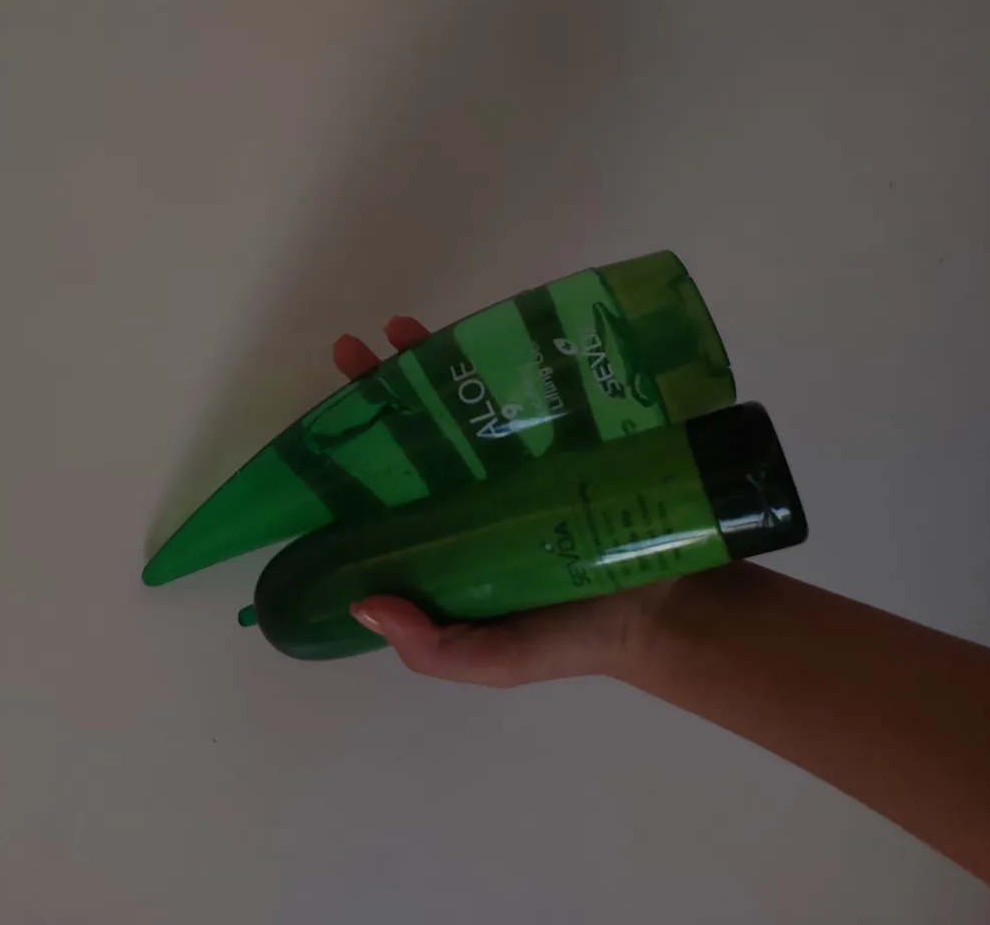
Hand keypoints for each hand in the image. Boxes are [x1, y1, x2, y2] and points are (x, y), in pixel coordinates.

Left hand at [332, 316, 679, 687]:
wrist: (664, 614)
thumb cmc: (570, 639)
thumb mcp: (491, 660)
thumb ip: (430, 647)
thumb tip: (359, 604)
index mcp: (442, 544)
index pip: (384, 494)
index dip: (352, 457)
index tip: (324, 422)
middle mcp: (470, 498)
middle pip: (414, 437)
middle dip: (380, 392)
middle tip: (353, 349)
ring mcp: (515, 464)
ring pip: (462, 408)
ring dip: (429, 366)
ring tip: (399, 328)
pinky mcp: (562, 440)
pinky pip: (524, 396)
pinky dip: (501, 364)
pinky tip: (479, 336)